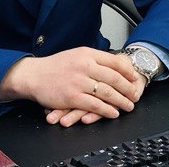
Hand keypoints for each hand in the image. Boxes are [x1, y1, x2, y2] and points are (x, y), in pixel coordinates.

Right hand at [0, 47, 142, 125]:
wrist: (33, 75)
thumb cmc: (54, 66)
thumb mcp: (74, 55)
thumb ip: (92, 58)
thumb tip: (111, 64)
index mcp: (86, 54)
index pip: (113, 61)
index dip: (127, 71)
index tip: (134, 78)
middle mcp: (84, 66)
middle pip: (114, 78)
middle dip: (127, 88)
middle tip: (135, 95)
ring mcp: (78, 82)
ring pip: (107, 92)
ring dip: (121, 101)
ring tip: (128, 106)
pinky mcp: (72, 97)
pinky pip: (95, 105)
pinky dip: (107, 110)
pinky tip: (113, 113)